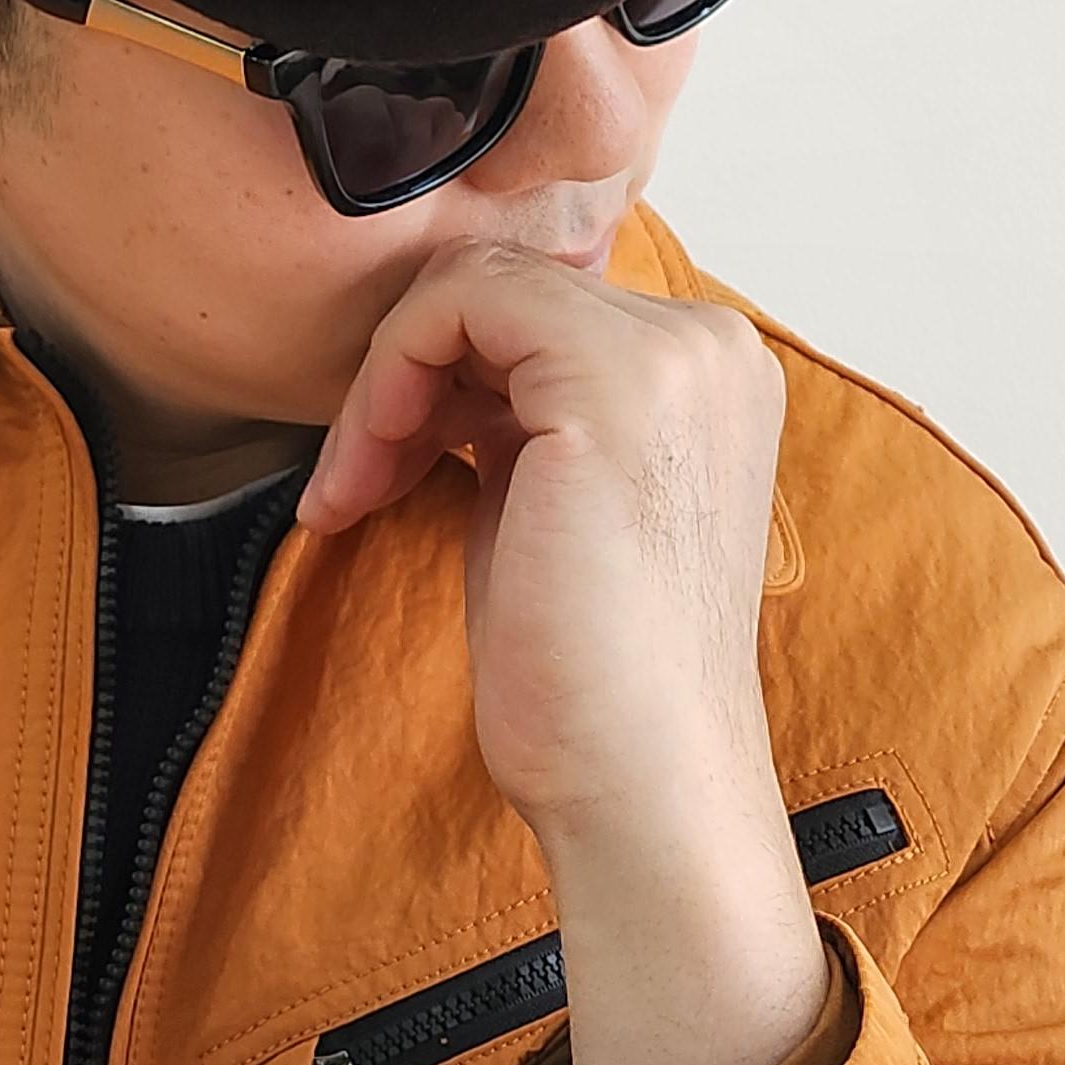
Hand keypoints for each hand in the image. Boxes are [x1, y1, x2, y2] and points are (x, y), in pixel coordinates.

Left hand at [297, 241, 826, 1064]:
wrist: (636, 780)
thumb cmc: (587, 670)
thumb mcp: (550, 494)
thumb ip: (522, 405)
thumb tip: (443, 341)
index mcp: (710, 371)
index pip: (539, 301)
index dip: (441, 369)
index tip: (381, 465)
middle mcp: (711, 343)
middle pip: (499, 284)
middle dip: (403, 375)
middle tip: (355, 479)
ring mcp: (672, 354)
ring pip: (468, 287)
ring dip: (383, 386)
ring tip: (353, 487)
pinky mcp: (612, 378)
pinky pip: (455, 306)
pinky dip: (385, 383)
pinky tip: (362, 479)